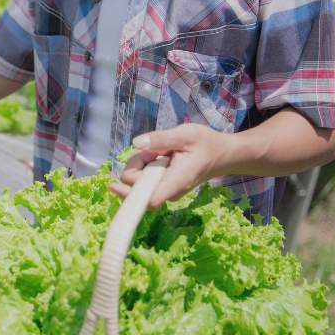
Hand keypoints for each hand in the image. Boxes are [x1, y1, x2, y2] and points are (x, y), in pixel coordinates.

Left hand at [108, 124, 229, 208]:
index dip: (129, 196)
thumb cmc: (206, 144)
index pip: (149, 200)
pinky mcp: (162, 185)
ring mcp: (165, 189)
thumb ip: (161, 139)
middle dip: (137, 164)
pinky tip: (162, 155)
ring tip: (163, 150)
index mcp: (176, 182)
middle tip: (156, 149)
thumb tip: (136, 143)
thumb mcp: (185, 134)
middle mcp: (168, 191)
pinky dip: (146, 164)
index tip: (112, 185)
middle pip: (136, 184)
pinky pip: (145, 177)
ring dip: (142, 162)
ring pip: (138, 179)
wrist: (222, 154)